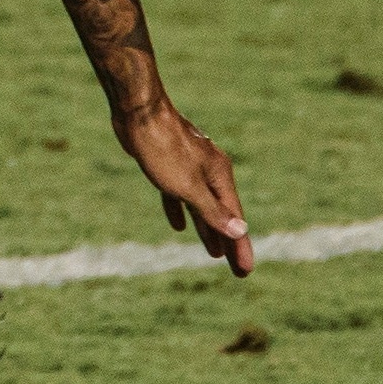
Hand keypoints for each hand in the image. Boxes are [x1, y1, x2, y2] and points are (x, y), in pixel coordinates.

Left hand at [117, 99, 252, 274]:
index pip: (234, 221)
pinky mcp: (169, 164)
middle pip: (222, 215)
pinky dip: (180, 210)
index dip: (240, 247)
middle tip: (236, 271)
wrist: (138, 111)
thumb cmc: (163, 148)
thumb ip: (212, 210)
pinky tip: (177, 225)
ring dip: (207, 229)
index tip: (244, 271)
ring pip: (201, 206)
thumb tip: (240, 231)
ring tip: (213, 254)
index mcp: (219, 178)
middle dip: (228, 244)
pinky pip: (179, 194)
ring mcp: (190, 168)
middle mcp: (210, 173)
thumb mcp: (188, 186)